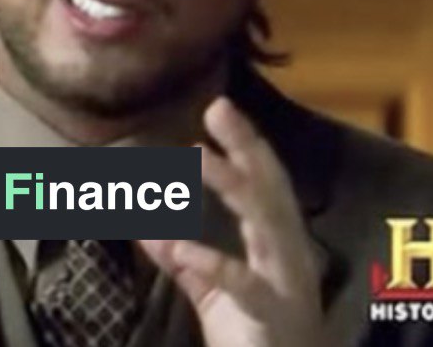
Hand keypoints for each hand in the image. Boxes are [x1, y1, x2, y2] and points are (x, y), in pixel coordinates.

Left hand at [140, 97, 324, 346]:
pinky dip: (213, 262)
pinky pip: (245, 285)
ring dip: (231, 184)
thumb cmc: (253, 336)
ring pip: (265, 221)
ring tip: (194, 158)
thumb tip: (144, 227)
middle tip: (218, 108)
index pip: (264, 181)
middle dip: (246, 145)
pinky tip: (181, 247)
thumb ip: (184, 262)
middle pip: (271, 187)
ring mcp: (286, 282)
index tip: (220, 110)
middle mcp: (288, 253)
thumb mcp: (214, 292)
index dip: (244, 144)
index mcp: (276, 243)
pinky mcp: (274, 315)